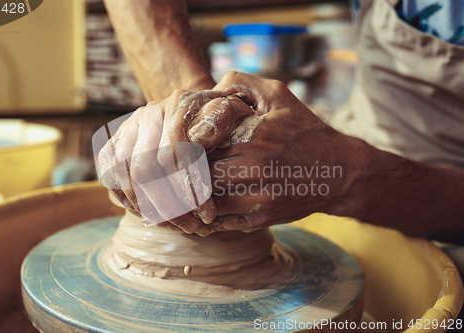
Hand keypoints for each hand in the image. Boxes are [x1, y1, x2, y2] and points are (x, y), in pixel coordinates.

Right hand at [97, 89, 253, 232]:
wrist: (203, 114)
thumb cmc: (223, 121)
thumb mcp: (233, 114)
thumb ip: (221, 119)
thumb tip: (200, 136)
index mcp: (178, 103)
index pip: (172, 152)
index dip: (189, 188)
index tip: (208, 213)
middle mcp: (148, 113)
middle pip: (144, 168)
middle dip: (169, 205)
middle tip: (195, 226)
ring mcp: (128, 129)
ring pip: (125, 177)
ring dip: (151, 210)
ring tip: (180, 225)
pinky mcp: (113, 146)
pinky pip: (112, 180)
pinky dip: (133, 203)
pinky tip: (158, 217)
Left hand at [195, 72, 363, 235]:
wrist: (339, 172)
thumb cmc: (303, 129)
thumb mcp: (277, 94)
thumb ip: (239, 83)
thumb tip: (206, 91)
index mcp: (253, 136)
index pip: (198, 143)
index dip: (185, 144)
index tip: (182, 143)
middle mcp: (254, 169)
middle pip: (197, 173)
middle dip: (186, 169)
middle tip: (182, 163)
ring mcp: (256, 198)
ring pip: (204, 200)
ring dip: (194, 192)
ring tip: (191, 182)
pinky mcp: (258, 219)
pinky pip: (218, 220)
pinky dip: (206, 212)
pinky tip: (206, 200)